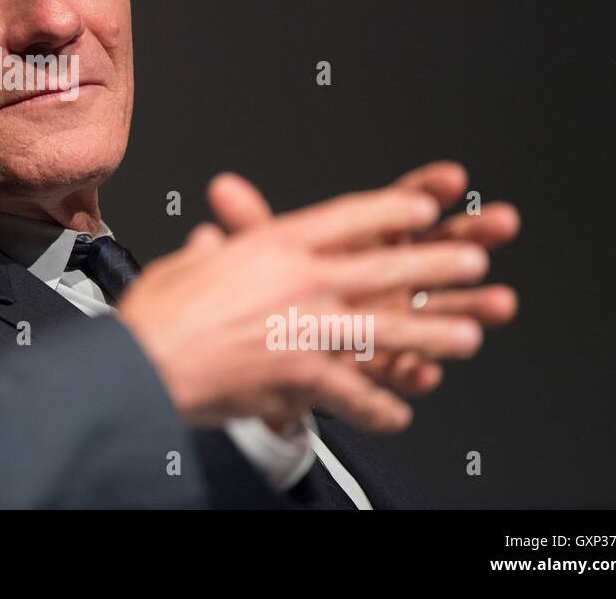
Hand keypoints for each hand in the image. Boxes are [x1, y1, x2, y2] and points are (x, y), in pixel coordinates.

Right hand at [120, 181, 489, 433]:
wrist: (143, 362)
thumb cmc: (157, 316)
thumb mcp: (186, 266)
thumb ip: (210, 254)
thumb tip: (209, 241)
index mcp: (272, 246)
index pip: (347, 218)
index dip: (392, 207)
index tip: (424, 202)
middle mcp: (298, 280)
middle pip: (384, 264)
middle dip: (434, 264)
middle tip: (471, 261)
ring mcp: (306, 327)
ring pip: (388, 327)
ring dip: (432, 333)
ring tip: (467, 336)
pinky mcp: (303, 374)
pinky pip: (357, 393)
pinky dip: (381, 407)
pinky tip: (401, 413)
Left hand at [208, 161, 518, 398]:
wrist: (253, 352)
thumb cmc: (268, 296)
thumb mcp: (259, 258)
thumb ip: (251, 224)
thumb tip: (222, 189)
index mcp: (358, 246)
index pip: (396, 210)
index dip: (423, 190)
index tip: (451, 177)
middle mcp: (381, 281)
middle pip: (431, 253)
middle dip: (468, 237)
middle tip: (499, 222)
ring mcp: (384, 323)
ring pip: (434, 314)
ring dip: (468, 307)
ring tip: (498, 302)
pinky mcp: (373, 365)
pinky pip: (398, 370)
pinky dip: (414, 371)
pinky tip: (427, 372)